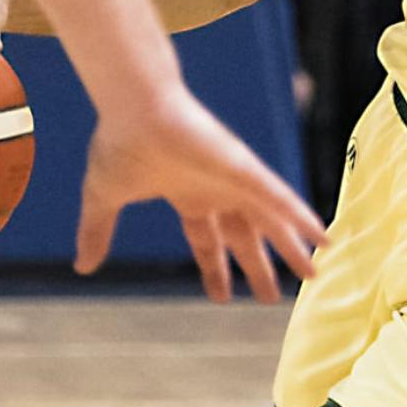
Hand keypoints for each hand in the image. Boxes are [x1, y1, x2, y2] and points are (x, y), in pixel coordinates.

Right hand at [74, 93, 326, 301]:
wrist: (131, 108)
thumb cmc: (120, 143)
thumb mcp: (104, 199)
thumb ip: (96, 232)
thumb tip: (82, 267)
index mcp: (186, 196)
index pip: (206, 241)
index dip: (215, 269)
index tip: (223, 298)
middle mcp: (215, 190)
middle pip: (244, 236)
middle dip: (258, 267)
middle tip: (272, 299)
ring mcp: (233, 180)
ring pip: (271, 221)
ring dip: (292, 248)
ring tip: (314, 275)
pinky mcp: (244, 168)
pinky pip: (280, 198)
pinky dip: (303, 217)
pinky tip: (323, 237)